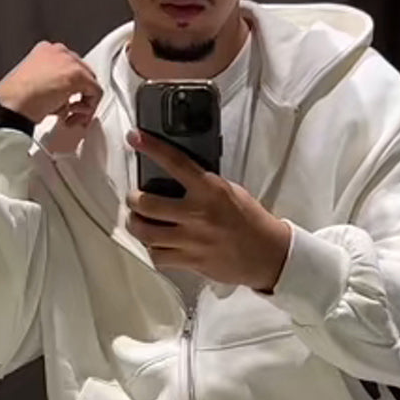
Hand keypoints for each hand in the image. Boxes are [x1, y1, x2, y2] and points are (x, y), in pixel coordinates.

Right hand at [0, 42, 102, 129]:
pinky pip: (95, 91)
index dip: (71, 90)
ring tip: (71, 117)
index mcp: (45, 51)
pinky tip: (75, 116)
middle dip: (80, 96)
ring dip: (84, 103)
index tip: (67, 105)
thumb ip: (51, 87)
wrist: (12, 105)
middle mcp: (58, 51)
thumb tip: (64, 100)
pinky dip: (90, 107)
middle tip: (72, 114)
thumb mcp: (33, 87)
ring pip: (90, 81)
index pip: (69, 68)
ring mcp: (68, 61)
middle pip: (83, 74)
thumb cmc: (16, 101)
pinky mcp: (77, 74)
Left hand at [126, 129, 292, 292]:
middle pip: (148, 204)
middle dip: (133, 199)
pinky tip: (154, 244)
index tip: (135, 137)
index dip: (151, 147)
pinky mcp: (190, 262)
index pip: (175, 162)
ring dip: (136, 225)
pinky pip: (158, 257)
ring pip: (146, 233)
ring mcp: (191, 240)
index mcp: (209, 190)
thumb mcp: (230, 191)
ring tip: (137, 221)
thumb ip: (204, 185)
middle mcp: (197, 214)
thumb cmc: (249, 220)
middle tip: (134, 197)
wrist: (266, 254)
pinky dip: (152, 250)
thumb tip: (177, 178)